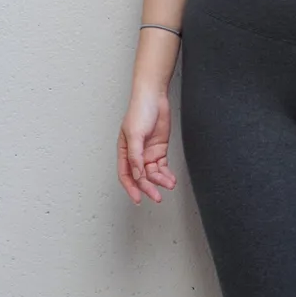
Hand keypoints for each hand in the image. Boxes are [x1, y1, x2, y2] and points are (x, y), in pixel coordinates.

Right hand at [118, 89, 177, 204]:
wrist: (154, 98)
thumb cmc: (139, 111)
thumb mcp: (135, 134)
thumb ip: (135, 156)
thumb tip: (137, 174)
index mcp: (124, 151)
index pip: (126, 175)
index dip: (131, 188)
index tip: (138, 198)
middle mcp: (136, 155)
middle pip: (141, 177)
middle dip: (148, 188)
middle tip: (156, 196)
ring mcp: (148, 153)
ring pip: (153, 174)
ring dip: (160, 181)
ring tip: (169, 184)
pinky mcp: (159, 150)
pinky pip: (162, 167)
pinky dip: (166, 174)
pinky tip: (171, 179)